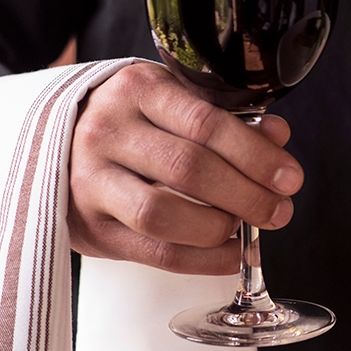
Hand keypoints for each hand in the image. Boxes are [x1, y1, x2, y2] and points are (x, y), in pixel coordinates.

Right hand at [68, 62, 302, 274]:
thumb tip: (277, 137)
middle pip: (188, 170)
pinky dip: (202, 259)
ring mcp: (90, 182)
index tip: (289, 177)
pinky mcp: (90, 227)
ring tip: (248, 227)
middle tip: (279, 209)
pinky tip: (230, 252)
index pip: (205, 123)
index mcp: (138, 90)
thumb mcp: (179, 100)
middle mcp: (107, 133)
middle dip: (247, 195)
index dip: (255, 154)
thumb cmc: (137, 118)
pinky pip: (154, 252)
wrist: (62, 140)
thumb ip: (230, 118)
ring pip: (164, 214)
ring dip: (220, 228)